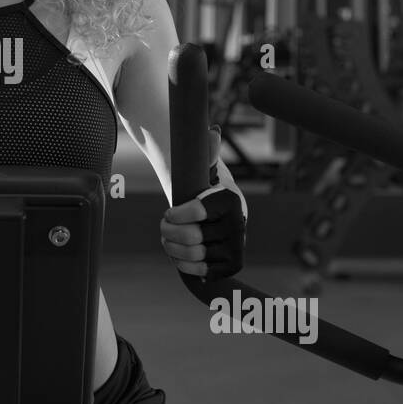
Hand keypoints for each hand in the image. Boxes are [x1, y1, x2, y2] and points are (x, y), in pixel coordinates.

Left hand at [160, 126, 246, 280]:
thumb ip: (205, 152)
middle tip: (163, 226)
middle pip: (191, 236)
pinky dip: (183, 265)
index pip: (196, 213)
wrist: (218, 215)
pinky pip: (202, 272)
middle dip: (169, 232)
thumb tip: (212, 131)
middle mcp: (238, 226)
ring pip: (194, 254)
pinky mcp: (231, 266)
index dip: (175, 215)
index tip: (169, 212)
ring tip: (167, 240)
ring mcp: (236, 248)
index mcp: (230, 201)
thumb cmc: (204, 190)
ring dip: (173, 248)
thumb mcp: (203, 171)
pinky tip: (177, 255)